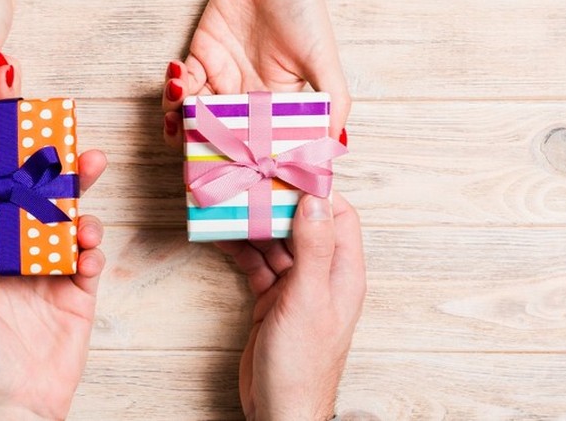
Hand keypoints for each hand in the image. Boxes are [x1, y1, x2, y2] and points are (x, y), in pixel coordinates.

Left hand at [0, 63, 108, 419]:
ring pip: (71, 219)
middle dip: (56, 169)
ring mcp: (52, 270)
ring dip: (83, 195)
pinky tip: (86, 245)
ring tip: (91, 171)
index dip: (4, 165)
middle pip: (40, 200)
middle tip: (70, 141)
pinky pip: (91, 257)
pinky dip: (92, 245)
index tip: (11, 132)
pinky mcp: (80, 291)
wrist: (16, 404)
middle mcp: (20, 253)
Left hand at [162, 0, 349, 145]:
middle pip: (216, 134)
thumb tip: (336, 141)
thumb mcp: (324, 60)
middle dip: (198, 147)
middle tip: (188, 152)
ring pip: (192, 114)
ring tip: (176, 118)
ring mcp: (221, 78)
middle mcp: (245, 97)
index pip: (253, 144)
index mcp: (274, 107)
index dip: (238, 161)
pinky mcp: (200, 56)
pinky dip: (172, 89)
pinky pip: (179, 84)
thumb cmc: (306, 12)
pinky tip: (177, 83)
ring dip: (179, 121)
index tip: (226, 173)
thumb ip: (333, 101)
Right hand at [214, 194, 365, 419]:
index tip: (289, 169)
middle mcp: (322, 276)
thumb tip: (315, 200)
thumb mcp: (307, 299)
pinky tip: (222, 238)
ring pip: (276, 244)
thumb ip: (314, 249)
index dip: (317, 191)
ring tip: (230, 204)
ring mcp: (296, 288)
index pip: (339, 216)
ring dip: (254, 226)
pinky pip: (257, 266)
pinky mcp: (272, 301)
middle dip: (278, 204)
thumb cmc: (302, 363)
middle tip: (251, 181)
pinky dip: (241, 251)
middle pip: (303, 226)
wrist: (280, 409)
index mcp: (343, 273)